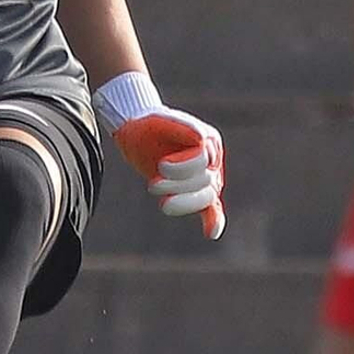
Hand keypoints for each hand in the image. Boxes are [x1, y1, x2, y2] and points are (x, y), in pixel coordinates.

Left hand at [113, 111, 225, 240]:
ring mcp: (208, 178)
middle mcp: (213, 160)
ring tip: (163, 204)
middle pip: (203, 181)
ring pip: (205, 198)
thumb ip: (182, 126)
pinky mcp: (197, 192)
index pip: (202, 161)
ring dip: (184, 203)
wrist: (139, 135)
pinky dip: (213, 221)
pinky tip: (211, 233)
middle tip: (152, 185)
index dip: (182, 167)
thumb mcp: (160, 120)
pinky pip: (211, 209)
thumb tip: (202, 139)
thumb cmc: (149, 126)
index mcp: (208, 139)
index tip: (160, 166)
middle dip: (177, 186)